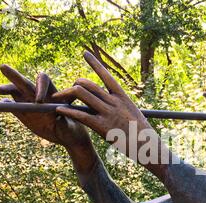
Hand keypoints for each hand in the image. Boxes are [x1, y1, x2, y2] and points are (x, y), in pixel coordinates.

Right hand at [0, 65, 90, 148]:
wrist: (67, 136)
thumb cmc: (72, 129)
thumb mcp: (70, 128)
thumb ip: (65, 123)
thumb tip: (59, 119)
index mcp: (52, 94)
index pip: (44, 80)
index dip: (40, 87)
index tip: (39, 101)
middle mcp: (39, 95)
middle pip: (25, 82)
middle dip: (14, 76)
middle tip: (3, 67)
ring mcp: (29, 103)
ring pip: (16, 91)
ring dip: (6, 89)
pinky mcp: (23, 113)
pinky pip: (12, 106)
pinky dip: (6, 105)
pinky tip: (0, 104)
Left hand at [54, 51, 168, 170]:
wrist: (148, 146)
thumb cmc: (142, 133)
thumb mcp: (133, 115)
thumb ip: (120, 107)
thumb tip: (112, 105)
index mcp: (122, 97)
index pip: (106, 75)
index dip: (95, 64)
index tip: (85, 54)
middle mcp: (114, 102)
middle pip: (88, 84)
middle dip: (73, 86)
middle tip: (63, 92)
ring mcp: (108, 113)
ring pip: (82, 95)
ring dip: (66, 95)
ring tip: (56, 99)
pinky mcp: (103, 127)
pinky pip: (81, 115)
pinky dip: (68, 111)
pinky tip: (59, 110)